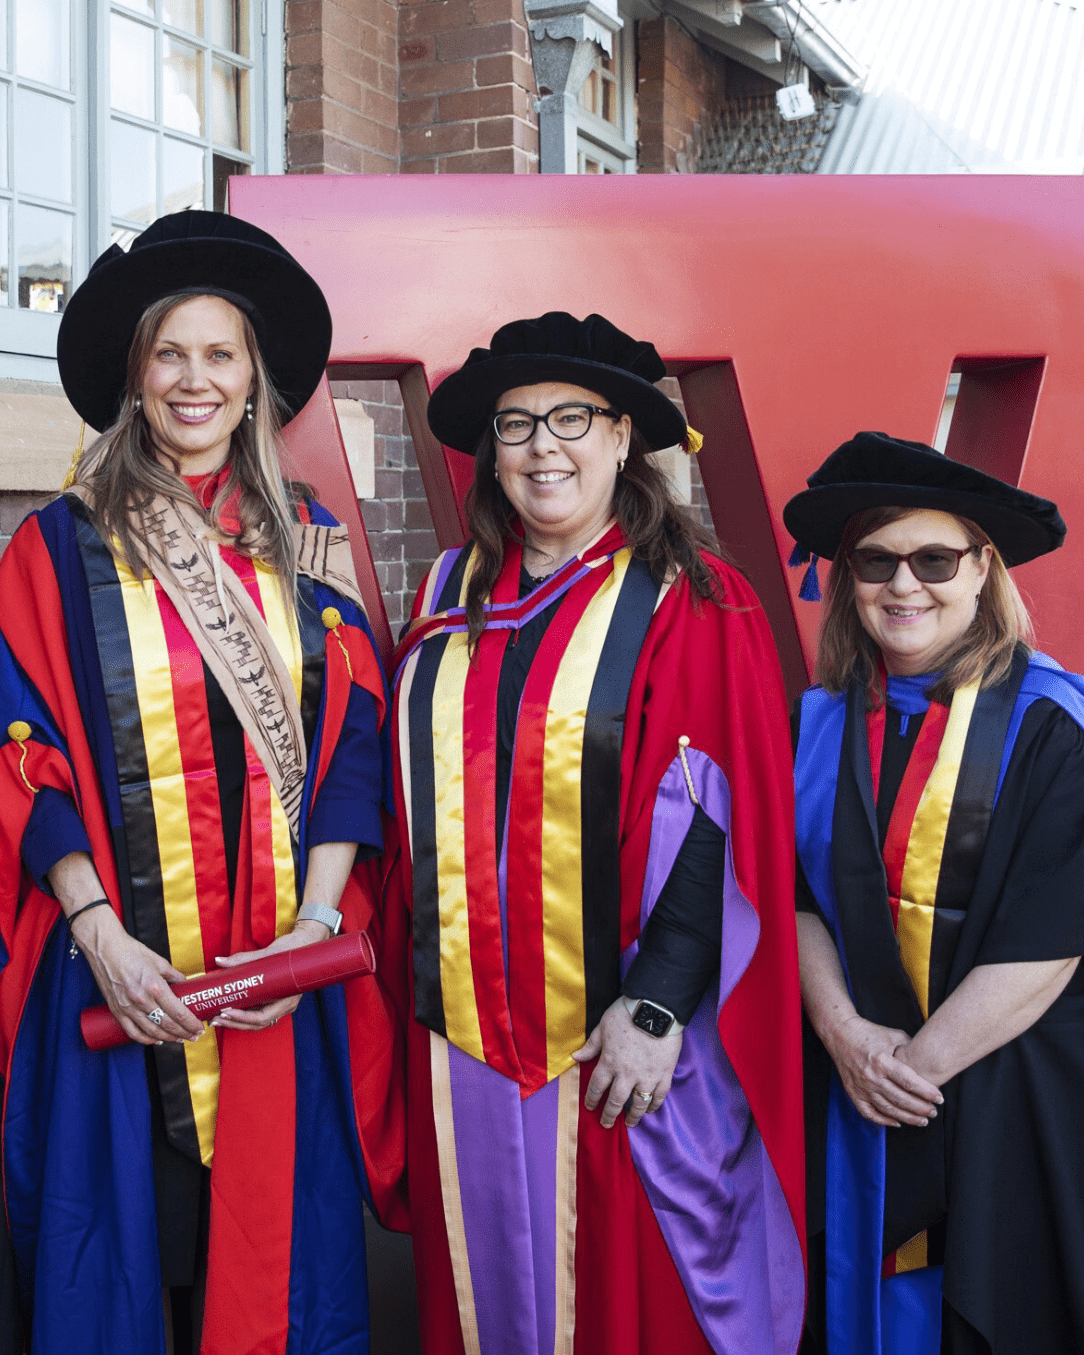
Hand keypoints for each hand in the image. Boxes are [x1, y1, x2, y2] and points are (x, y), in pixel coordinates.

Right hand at [71, 906, 203, 1045]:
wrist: (104, 949)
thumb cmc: (131, 951)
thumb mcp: (159, 961)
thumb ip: (174, 975)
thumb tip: (185, 983)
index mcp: (155, 986)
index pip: (178, 1012)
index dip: (190, 1024)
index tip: (199, 1028)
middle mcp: (142, 1000)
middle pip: (167, 1025)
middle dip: (183, 1033)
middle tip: (193, 1036)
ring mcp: (128, 1007)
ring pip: (151, 1031)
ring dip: (168, 1038)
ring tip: (179, 1039)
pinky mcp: (117, 1010)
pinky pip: (132, 1031)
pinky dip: (145, 1039)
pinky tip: (155, 1040)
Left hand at [210, 920, 327, 1031]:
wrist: (307, 942)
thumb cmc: (293, 948)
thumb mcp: (269, 953)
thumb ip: (244, 959)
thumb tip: (219, 961)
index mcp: (288, 998)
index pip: (263, 1017)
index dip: (243, 1017)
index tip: (227, 1012)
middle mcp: (285, 1005)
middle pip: (258, 1023)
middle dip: (236, 1023)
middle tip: (216, 1018)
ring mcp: (280, 1004)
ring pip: (257, 1021)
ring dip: (237, 1022)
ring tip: (218, 1018)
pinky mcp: (275, 999)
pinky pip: (259, 1012)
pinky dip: (244, 1014)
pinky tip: (230, 1011)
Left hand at [572, 997, 682, 1128]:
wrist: (655, 1009)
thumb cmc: (626, 1014)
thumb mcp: (603, 1027)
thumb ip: (591, 1045)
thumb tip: (576, 1057)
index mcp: (609, 1062)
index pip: (597, 1087)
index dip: (592, 1099)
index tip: (590, 1107)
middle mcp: (627, 1074)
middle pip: (616, 1101)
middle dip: (609, 1115)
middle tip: (606, 1124)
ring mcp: (647, 1076)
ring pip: (638, 1104)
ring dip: (632, 1116)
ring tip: (630, 1124)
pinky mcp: (664, 1074)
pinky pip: (659, 1096)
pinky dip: (654, 1106)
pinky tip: (649, 1110)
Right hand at [824, 1013, 942, 1126]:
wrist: (840, 1033)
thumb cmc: (869, 1032)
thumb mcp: (893, 1036)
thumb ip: (911, 1050)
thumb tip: (929, 1062)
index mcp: (882, 1061)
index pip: (910, 1083)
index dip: (927, 1093)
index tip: (939, 1098)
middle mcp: (871, 1076)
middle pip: (901, 1100)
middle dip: (922, 1109)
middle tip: (934, 1112)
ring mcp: (861, 1087)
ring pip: (888, 1110)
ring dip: (908, 1118)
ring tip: (923, 1120)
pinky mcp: (852, 1092)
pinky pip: (869, 1113)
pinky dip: (884, 1121)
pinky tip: (897, 1122)